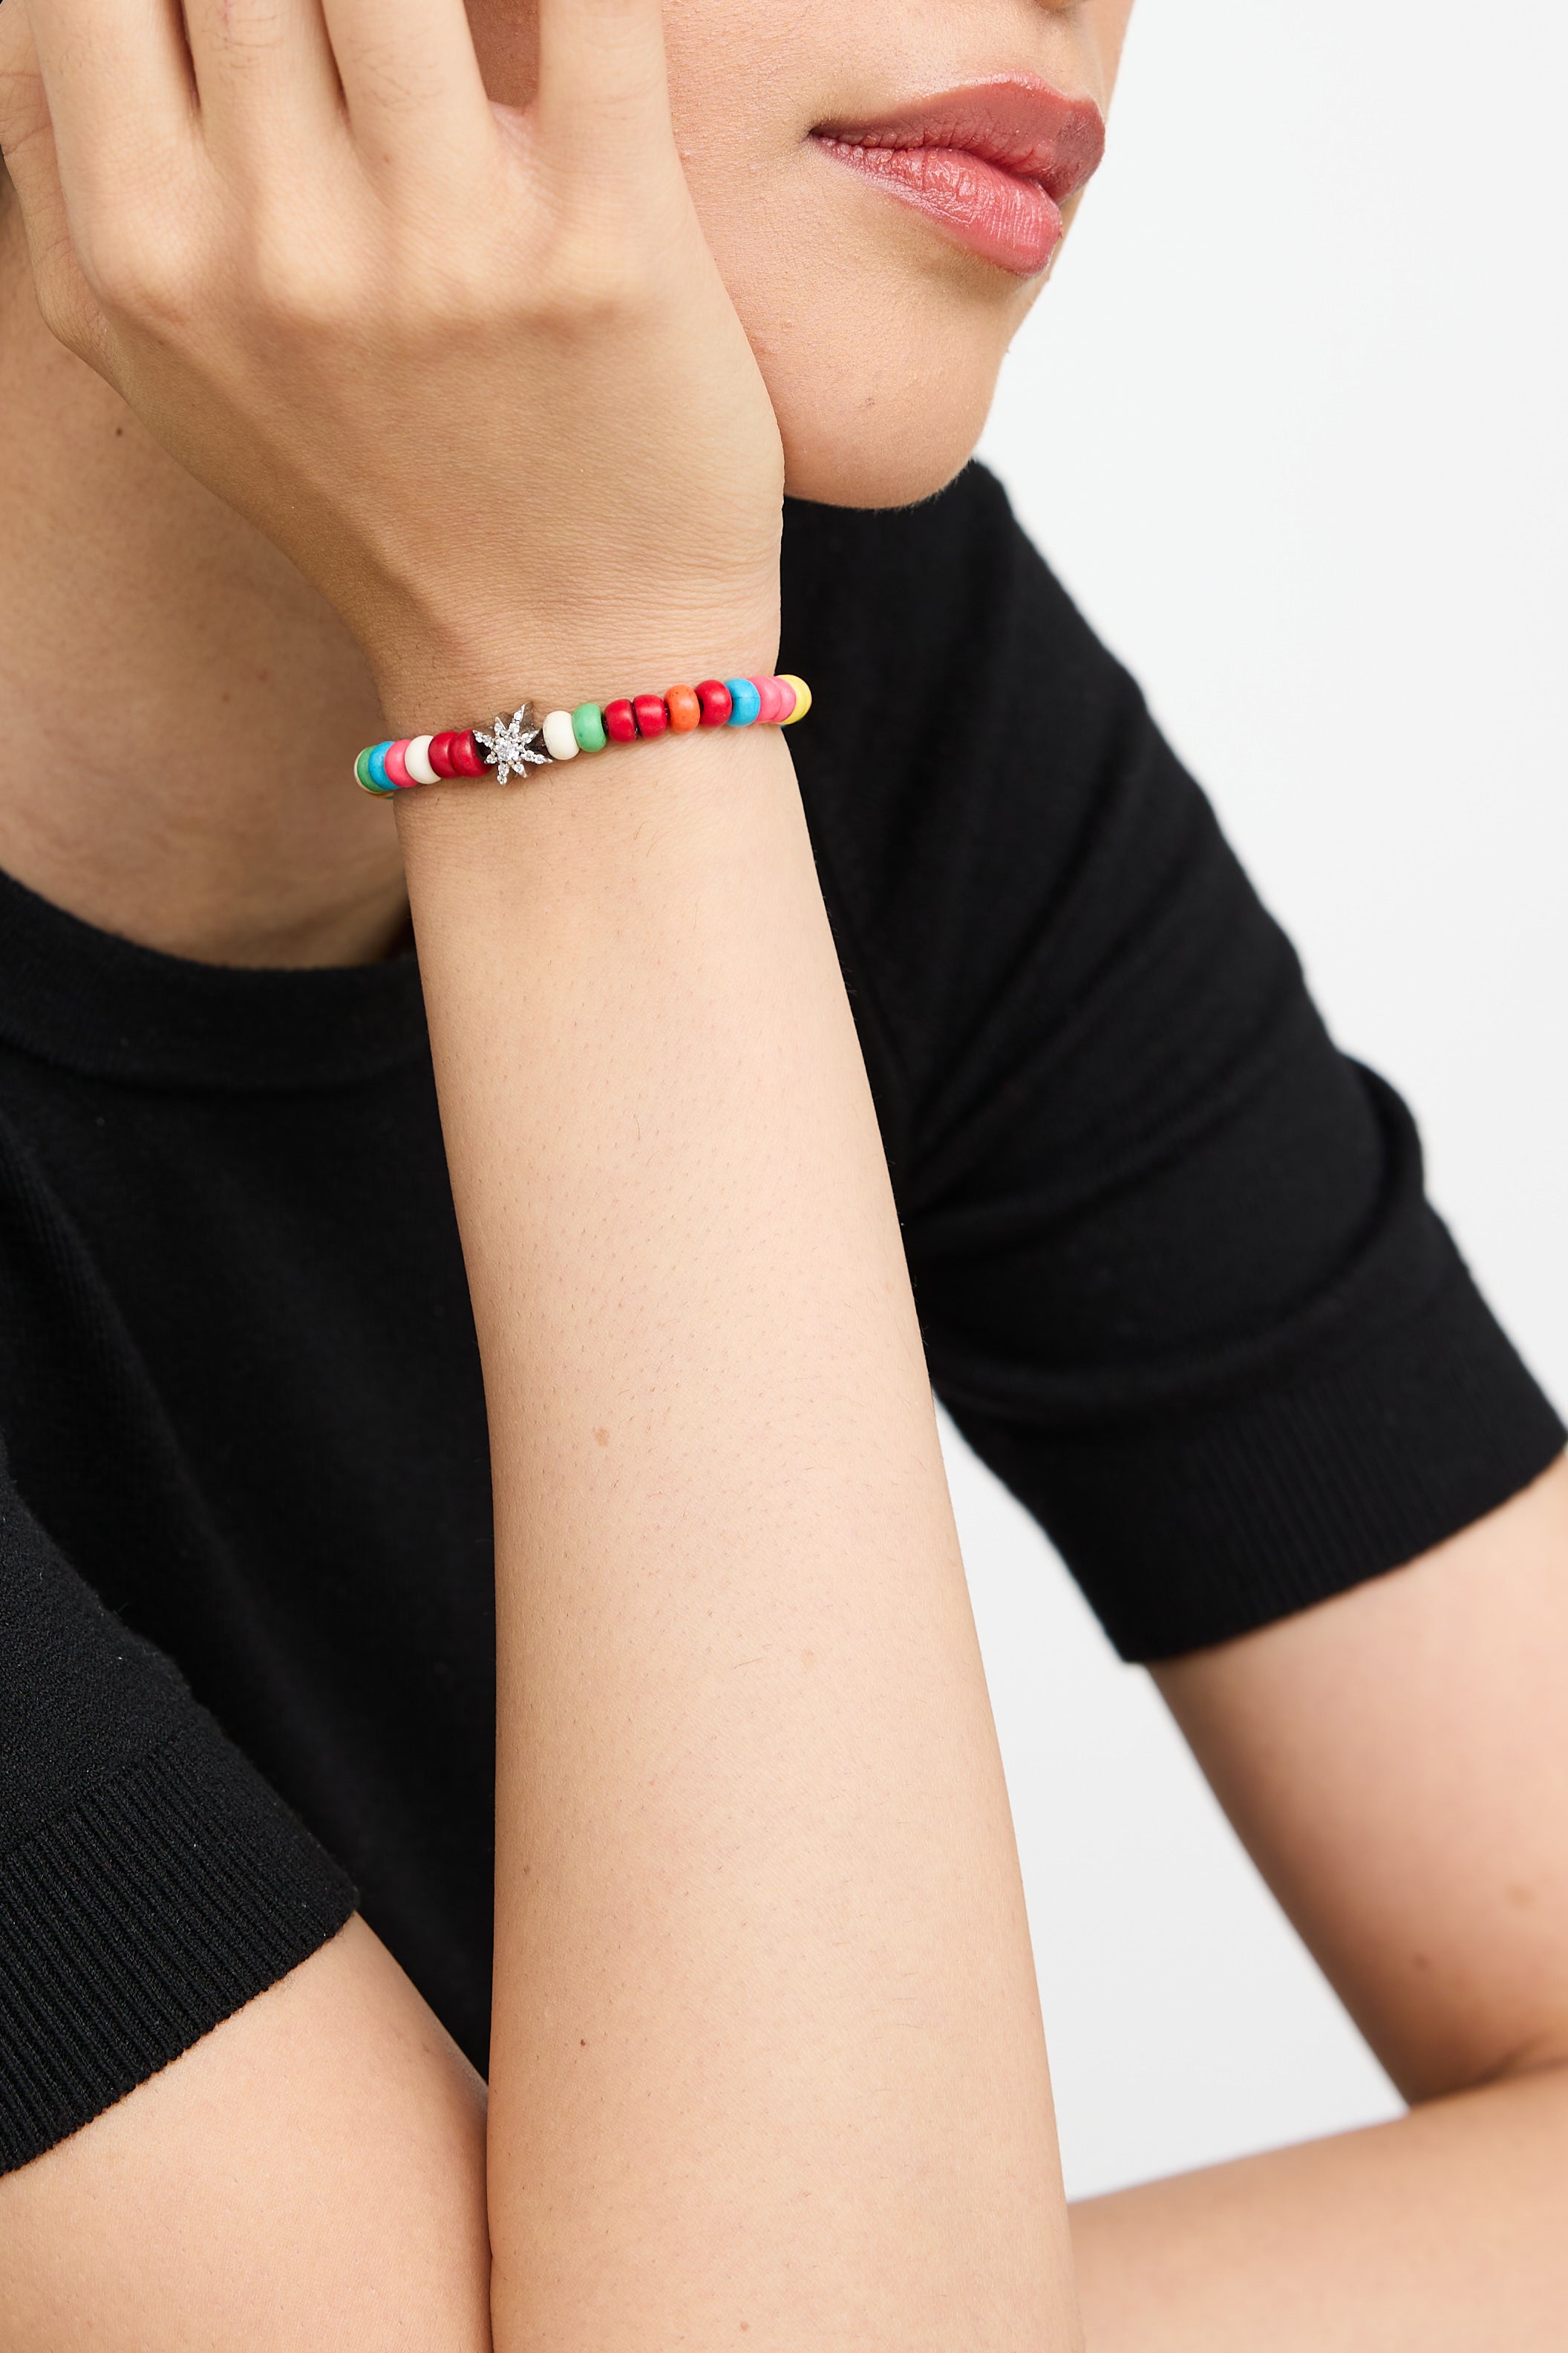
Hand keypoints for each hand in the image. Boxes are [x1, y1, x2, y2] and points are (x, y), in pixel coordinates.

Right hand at [0, 0, 785, 713]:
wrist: (556, 661)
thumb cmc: (362, 491)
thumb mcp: (157, 362)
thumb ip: (63, 162)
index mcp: (146, 257)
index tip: (250, 5)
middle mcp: (277, 248)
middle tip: (374, 29)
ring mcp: (441, 248)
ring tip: (458, 16)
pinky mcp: (609, 247)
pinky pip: (598, 4)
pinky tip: (587, 4)